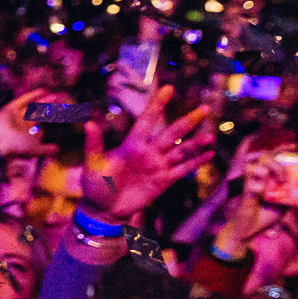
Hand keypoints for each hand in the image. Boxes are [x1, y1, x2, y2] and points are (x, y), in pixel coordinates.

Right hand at [0, 89, 61, 164]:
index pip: (42, 126)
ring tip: (56, 96)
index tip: (65, 114)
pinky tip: (44, 91)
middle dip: (51, 108)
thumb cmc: (16, 147)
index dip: (53, 120)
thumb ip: (47, 150)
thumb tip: (59, 149)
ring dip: (45, 101)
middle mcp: (23, 124)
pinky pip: (24, 100)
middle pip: (40, 114)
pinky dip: (33, 95)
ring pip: (34, 106)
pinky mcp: (11, 108)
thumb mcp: (35, 150)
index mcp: (28, 134)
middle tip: (63, 101)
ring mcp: (17, 115)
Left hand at [80, 85, 213, 221]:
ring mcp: (157, 166)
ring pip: (181, 150)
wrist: (103, 210)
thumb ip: (93, 145)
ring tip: (210, 136)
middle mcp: (148, 152)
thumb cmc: (95, 186)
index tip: (168, 88)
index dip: (156, 105)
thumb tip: (88, 123)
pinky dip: (195, 162)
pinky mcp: (163, 181)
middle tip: (204, 108)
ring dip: (195, 143)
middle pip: (171, 133)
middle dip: (188, 121)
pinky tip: (209, 154)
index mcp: (131, 145)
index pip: (146, 121)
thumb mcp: (92, 165)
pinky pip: (182, 169)